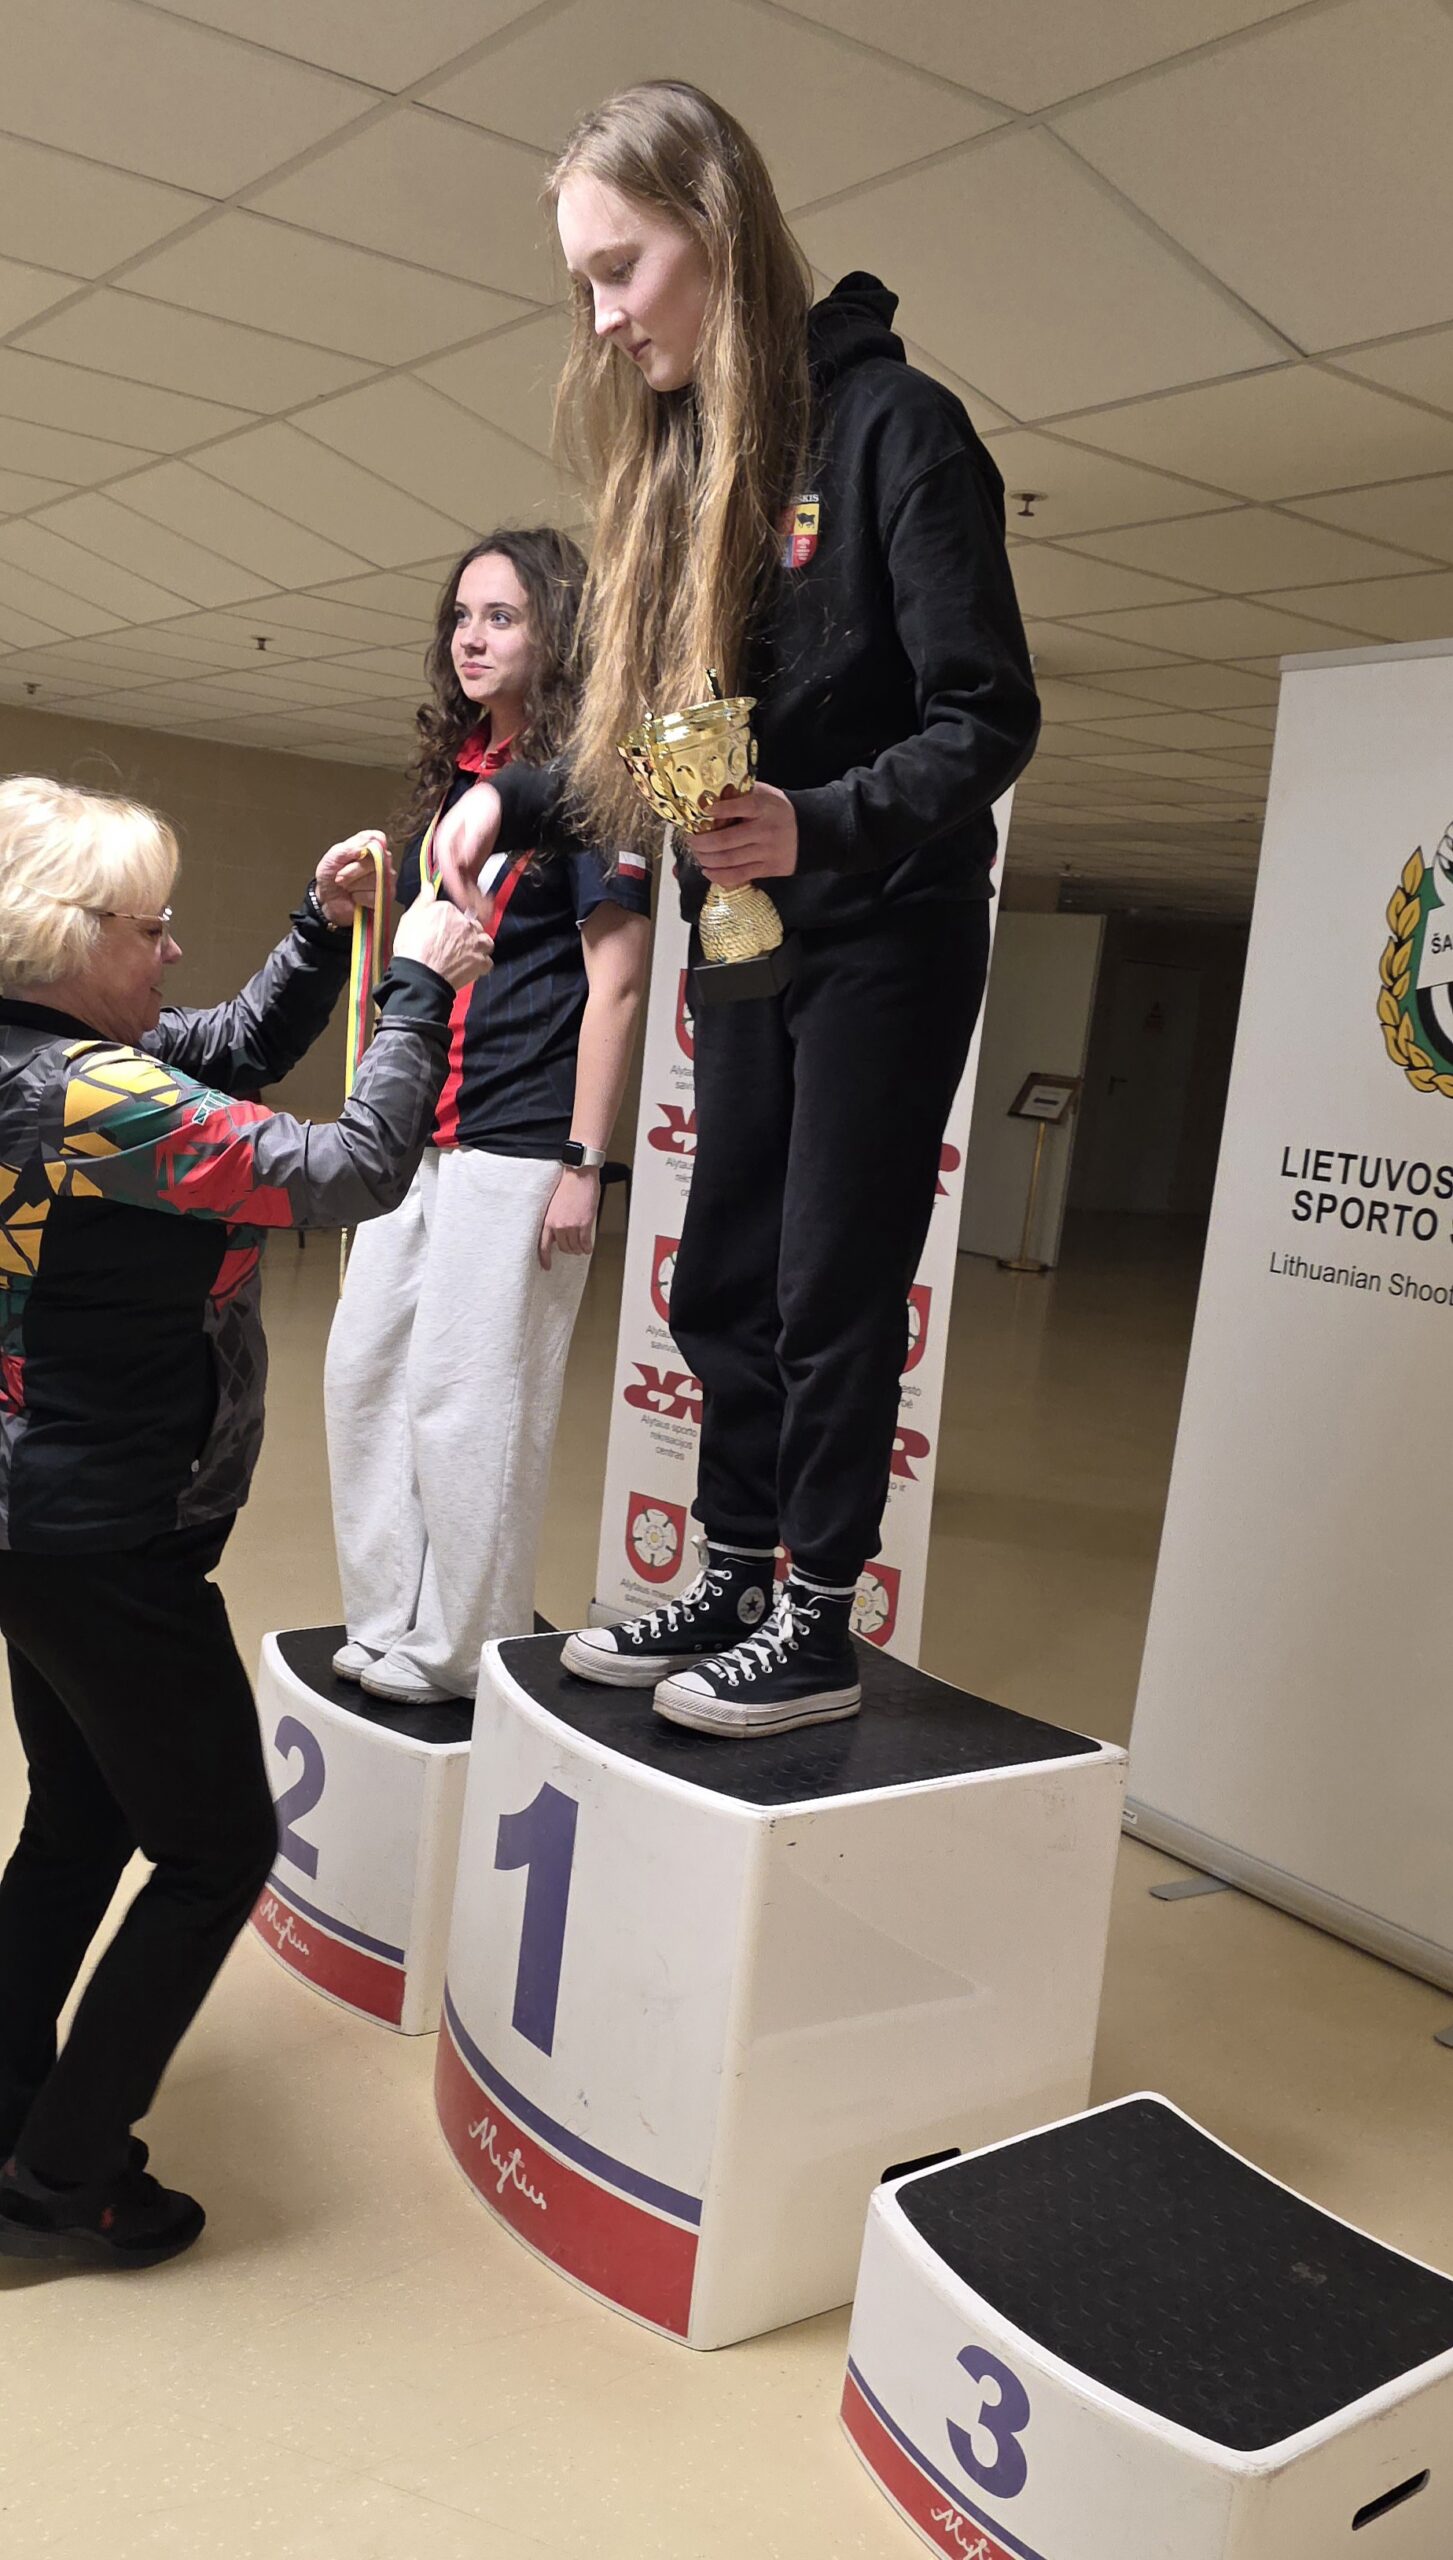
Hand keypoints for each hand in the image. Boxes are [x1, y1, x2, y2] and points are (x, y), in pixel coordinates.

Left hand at [315, 830, 393, 926]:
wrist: (327, 898)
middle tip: (341, 876)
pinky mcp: (386, 896)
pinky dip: (360, 897)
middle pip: (376, 860)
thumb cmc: (330, 875)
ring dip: (355, 885)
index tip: (355, 855)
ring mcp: (386, 878)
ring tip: (348, 886)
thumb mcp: (333, 857)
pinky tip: (356, 895)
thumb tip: (365, 847)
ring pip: (376, 879)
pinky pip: (376, 895)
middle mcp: (380, 859)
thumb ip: (349, 848)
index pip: (377, 838)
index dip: (367, 847)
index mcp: (368, 845)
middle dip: (353, 871)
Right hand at [393, 896, 492, 989]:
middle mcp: (467, 924)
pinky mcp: (481, 963)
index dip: (448, 922)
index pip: (453, 911)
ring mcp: (476, 944)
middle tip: (452, 944)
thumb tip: (428, 885)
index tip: (441, 931)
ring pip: (485, 941)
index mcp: (450, 910)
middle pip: (472, 925)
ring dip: (478, 946)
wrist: (420, 975)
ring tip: (465, 954)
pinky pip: (487, 962)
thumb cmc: (412, 947)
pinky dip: (480, 965)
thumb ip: (423, 900)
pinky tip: (468, 967)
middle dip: (466, 933)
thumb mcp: (410, 917)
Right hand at [435, 783, 502, 919]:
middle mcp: (447, 855)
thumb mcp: (479, 822)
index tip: (467, 902)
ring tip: (488, 914)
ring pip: (463, 887)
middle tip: (482, 914)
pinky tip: (488, 905)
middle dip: (467, 900)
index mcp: (444, 843)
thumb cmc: (484, 808)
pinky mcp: (469, 867)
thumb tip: (462, 861)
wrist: (494, 803)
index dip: (457, 888)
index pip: (447, 870)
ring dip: (474, 901)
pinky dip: (479, 896)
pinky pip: (471, 885)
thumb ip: (471, 842)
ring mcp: (458, 862)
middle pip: (454, 882)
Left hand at [538, 1167, 598, 1269]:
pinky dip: (587, 1247)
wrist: (578, 1174)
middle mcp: (558, 1225)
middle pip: (562, 1247)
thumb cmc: (567, 1186)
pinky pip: (586, 1242)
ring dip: (578, 1249)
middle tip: (572, 1249)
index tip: (547, 1266)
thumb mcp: (553, 1205)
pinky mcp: (585, 1223)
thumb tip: (556, 1235)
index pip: (543, 1245)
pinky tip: (588, 1248)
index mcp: (548, 1220)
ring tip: (581, 1248)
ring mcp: (572, 1225)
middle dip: (568, 1249)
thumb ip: (554, 1220)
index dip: (545, 1258)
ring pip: (574, 1247)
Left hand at [694, 782, 797, 887]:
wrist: (811, 832)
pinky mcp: (768, 868)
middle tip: (691, 840)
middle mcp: (765, 830)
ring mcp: (767, 852)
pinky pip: (739, 875)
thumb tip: (711, 799)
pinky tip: (708, 871)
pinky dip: (719, 875)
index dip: (719, 810)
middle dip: (702, 842)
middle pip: (726, 840)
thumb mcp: (766, 794)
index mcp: (764, 807)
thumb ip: (742, 794)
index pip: (739, 807)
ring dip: (707, 859)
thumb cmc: (779, 811)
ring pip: (729, 860)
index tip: (704, 810)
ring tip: (698, 854)